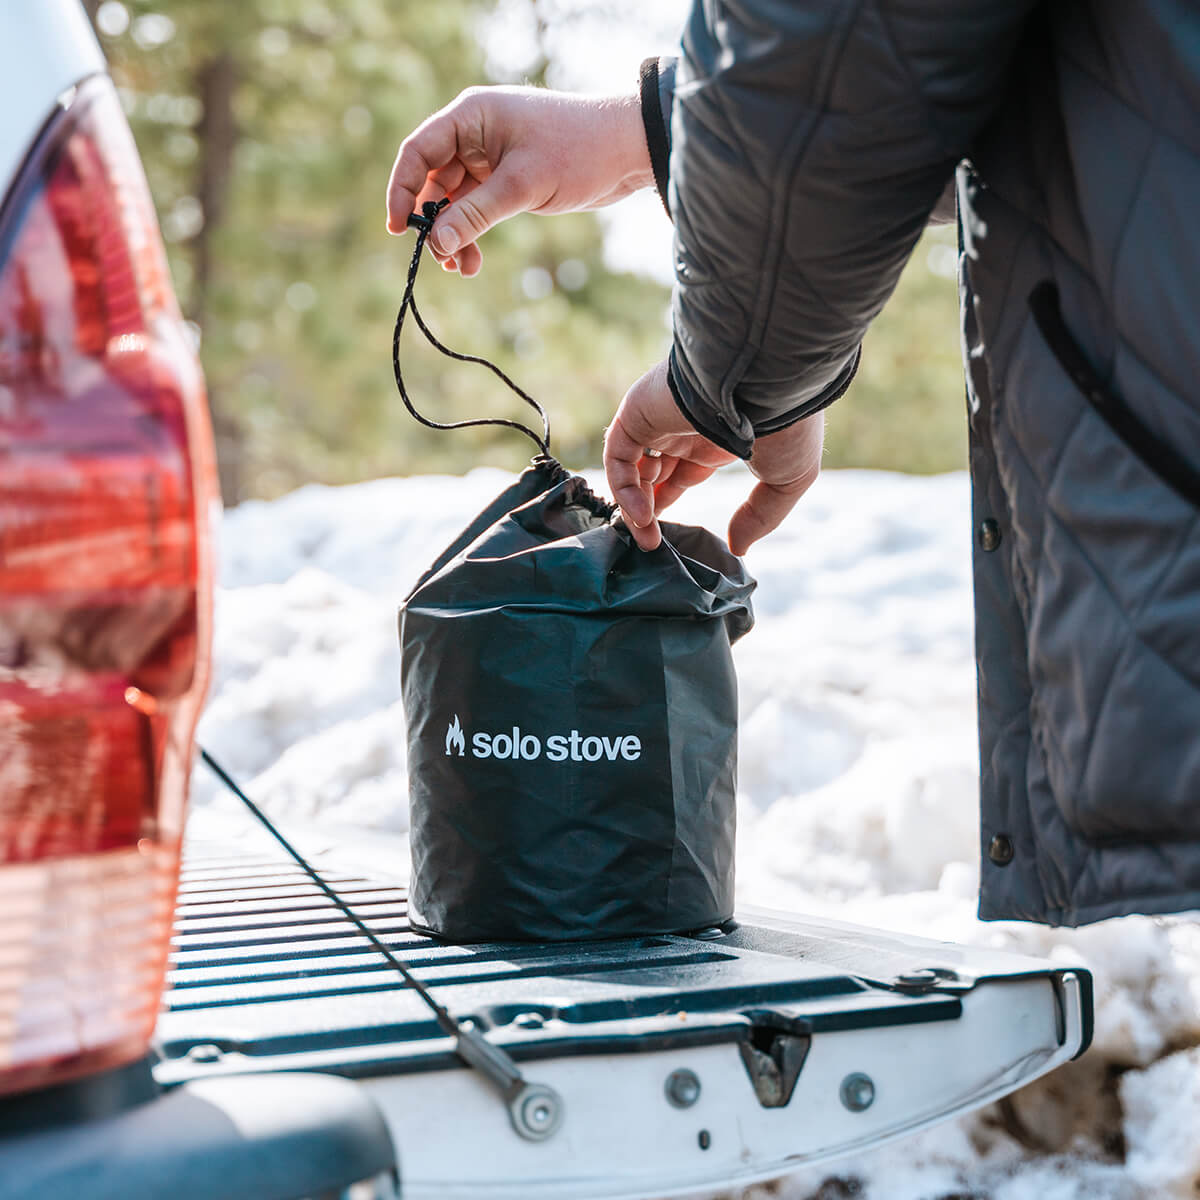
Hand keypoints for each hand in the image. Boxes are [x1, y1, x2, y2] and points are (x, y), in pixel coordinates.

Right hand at [387, 87, 652, 275]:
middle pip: (433, 181)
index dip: (403, 189)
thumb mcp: (522, 185)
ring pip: (455, 201)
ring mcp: (490, 157)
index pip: (419, 151)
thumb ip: (477, 214)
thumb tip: (436, 242)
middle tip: (441, 259)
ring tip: (462, 268)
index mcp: (471, 116)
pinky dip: (473, 234)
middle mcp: (475, 134)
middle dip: (434, 222)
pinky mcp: (507, 179)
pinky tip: (473, 261)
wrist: (627, 151)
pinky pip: (477, 209)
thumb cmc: (577, 151)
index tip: (397, 228)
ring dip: (454, 235)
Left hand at [604, 358, 823, 554]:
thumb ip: (761, 516)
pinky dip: (623, 487)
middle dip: (647, 508)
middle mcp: (684, 426)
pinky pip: (618, 454)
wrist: (772, 379)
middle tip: (650, 544)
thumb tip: (738, 547)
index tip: (665, 534)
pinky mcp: (639, 412)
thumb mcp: (787, 479)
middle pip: (651, 471)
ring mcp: (660, 418)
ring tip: (645, 539)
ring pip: (630, 466)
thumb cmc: (789, 424)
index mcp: (717, 436)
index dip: (670, 500)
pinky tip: (643, 515)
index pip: (682, 471)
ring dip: (633, 505)